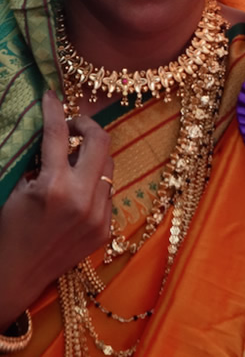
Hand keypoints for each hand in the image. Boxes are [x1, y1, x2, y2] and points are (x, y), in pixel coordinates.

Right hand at [0, 92, 112, 325]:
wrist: (13, 276)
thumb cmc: (6, 229)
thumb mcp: (13, 189)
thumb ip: (37, 161)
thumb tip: (53, 130)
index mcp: (53, 187)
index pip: (58, 135)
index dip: (55, 110)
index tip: (52, 95)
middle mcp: (82, 199)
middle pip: (101, 142)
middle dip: (86, 127)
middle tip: (71, 126)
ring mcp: (98, 216)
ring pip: (107, 166)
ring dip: (90, 157)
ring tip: (69, 162)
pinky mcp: (106, 229)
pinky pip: (107, 192)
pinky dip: (93, 184)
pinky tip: (75, 191)